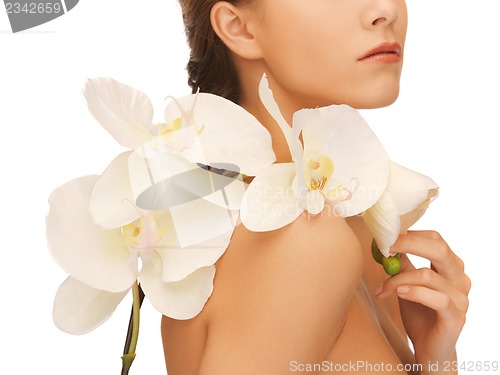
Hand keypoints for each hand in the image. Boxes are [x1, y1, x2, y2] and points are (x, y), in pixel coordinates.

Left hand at [374, 231, 470, 374]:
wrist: (429, 349)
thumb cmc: (419, 313)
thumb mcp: (407, 283)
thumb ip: (401, 264)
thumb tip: (385, 242)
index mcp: (450, 266)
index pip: (435, 239)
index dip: (410, 234)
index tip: (386, 236)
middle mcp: (459, 278)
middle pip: (439, 249)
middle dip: (409, 244)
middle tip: (385, 247)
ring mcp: (461, 297)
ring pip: (428, 275)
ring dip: (398, 279)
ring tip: (382, 288)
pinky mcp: (456, 316)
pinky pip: (436, 298)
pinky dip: (413, 292)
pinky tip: (398, 293)